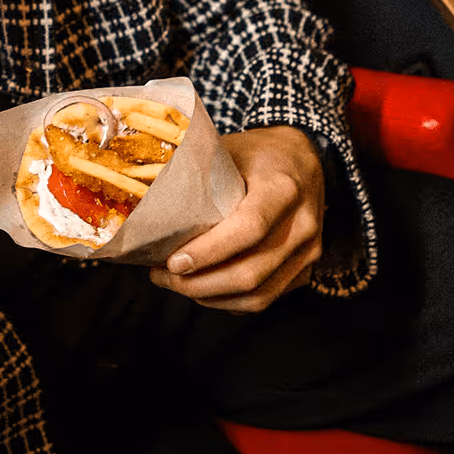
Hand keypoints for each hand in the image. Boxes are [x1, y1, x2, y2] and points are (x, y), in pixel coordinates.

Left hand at [148, 126, 324, 312]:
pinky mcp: (305, 270)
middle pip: (250, 272)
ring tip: (175, 284)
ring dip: (210, 298)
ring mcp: (309, 251)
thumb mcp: (228, 151)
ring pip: (258, 295)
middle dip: (199, 284)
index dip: (209, 252)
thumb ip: (197, 176)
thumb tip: (143, 202)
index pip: (248, 229)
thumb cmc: (257, 154)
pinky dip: (228, 301)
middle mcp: (303, 224)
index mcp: (283, 188)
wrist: (304, 158)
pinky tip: (201, 290)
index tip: (172, 262)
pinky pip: (266, 299)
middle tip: (161, 276)